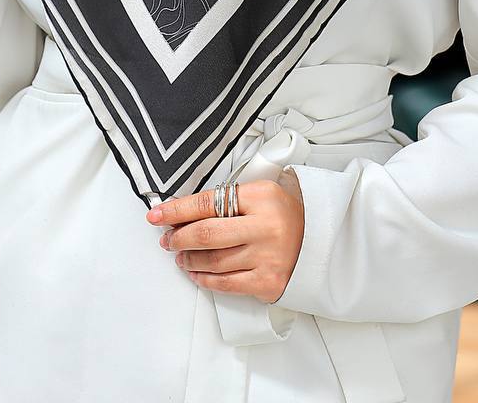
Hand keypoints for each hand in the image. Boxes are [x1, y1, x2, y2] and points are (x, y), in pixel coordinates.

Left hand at [147, 168, 304, 304]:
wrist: (320, 241)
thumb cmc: (282, 215)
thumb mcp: (259, 194)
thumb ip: (226, 201)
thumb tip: (184, 214)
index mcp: (260, 196)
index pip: (207, 202)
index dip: (177, 210)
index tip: (157, 215)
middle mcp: (264, 226)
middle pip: (206, 233)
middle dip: (179, 237)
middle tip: (167, 239)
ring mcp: (266, 256)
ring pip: (212, 261)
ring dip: (189, 259)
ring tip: (181, 255)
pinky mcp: (267, 281)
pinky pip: (225, 283)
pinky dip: (205, 279)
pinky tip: (196, 273)